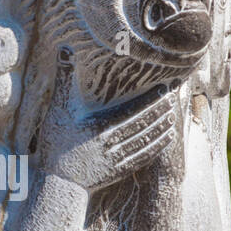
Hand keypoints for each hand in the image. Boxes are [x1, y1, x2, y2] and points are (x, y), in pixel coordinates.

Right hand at [38, 48, 178, 194]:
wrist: (57, 182)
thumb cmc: (55, 143)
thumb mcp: (57, 109)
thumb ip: (64, 78)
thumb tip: (65, 48)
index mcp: (100, 128)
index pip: (132, 112)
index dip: (150, 100)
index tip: (165, 89)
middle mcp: (112, 145)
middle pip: (143, 125)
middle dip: (161, 111)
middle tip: (175, 97)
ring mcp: (117, 160)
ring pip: (146, 141)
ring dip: (162, 128)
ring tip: (174, 115)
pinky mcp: (119, 171)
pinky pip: (144, 157)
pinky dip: (157, 146)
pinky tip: (167, 137)